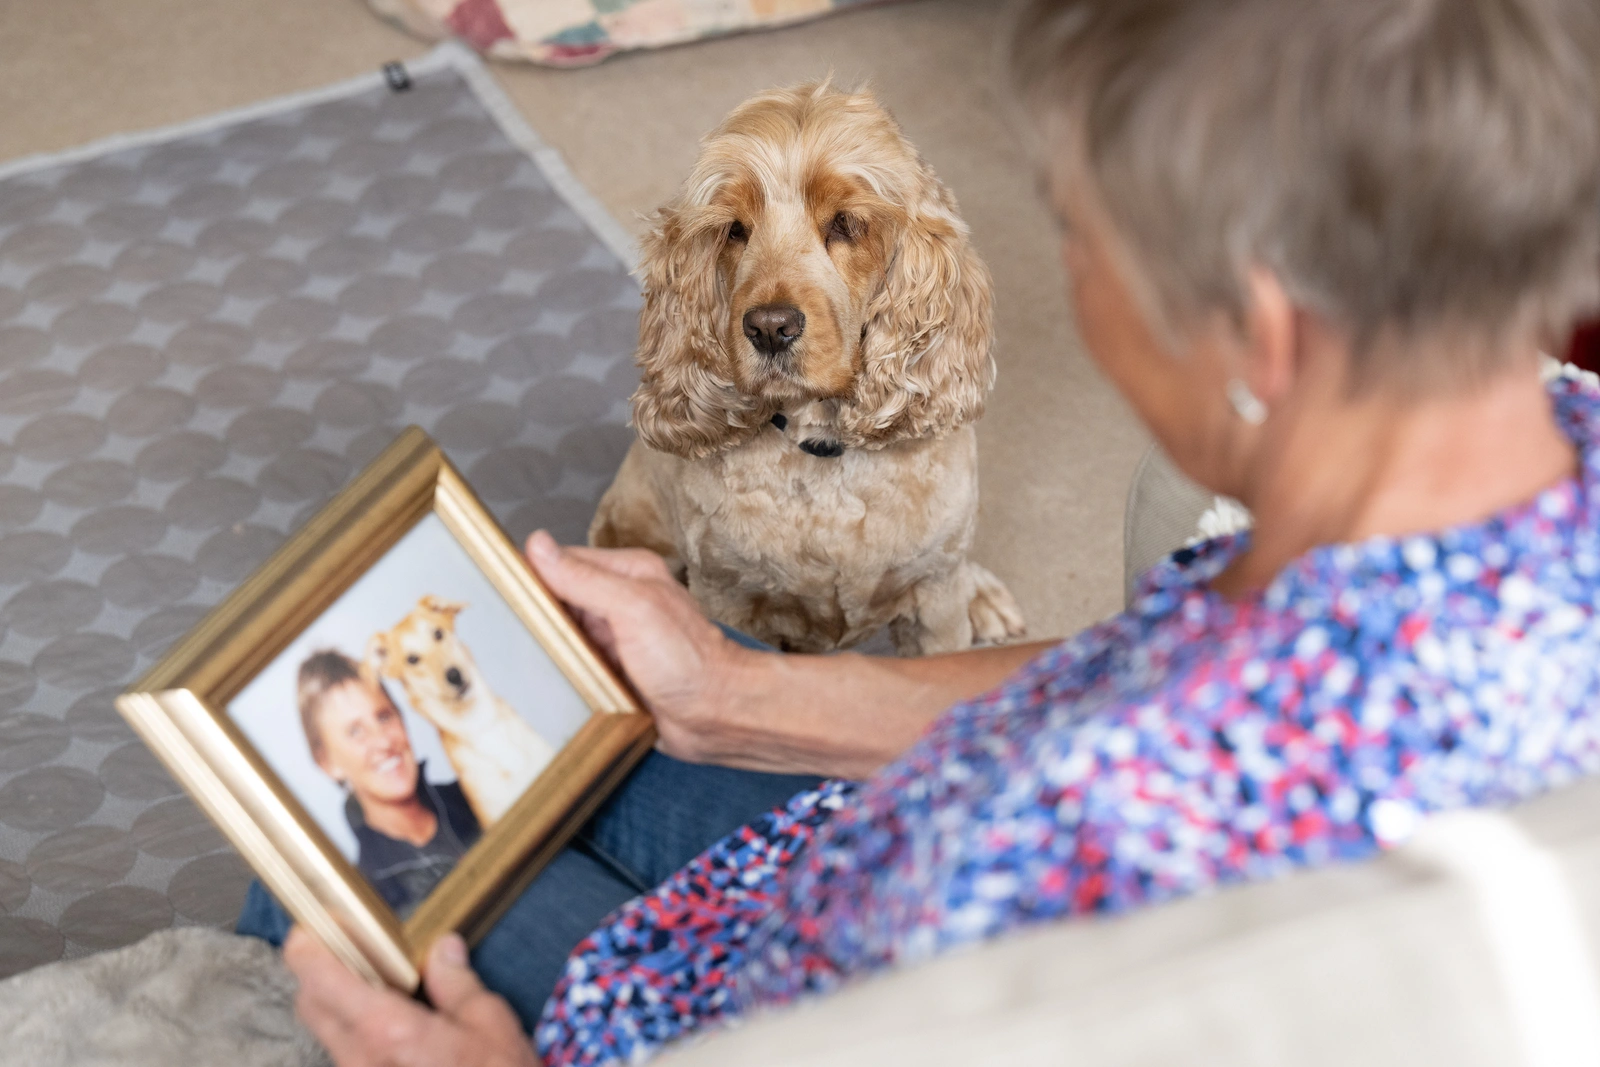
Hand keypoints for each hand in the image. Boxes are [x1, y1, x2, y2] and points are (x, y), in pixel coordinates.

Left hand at [284, 928, 537, 1066]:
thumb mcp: (490, 1024)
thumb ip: (457, 983)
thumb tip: (443, 949)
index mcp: (388, 1032)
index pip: (320, 981)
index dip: (307, 949)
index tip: (311, 928)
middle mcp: (360, 1061)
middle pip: (311, 1005)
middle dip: (319, 971)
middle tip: (351, 950)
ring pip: (329, 1033)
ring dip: (342, 1006)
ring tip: (384, 989)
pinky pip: (349, 1056)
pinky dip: (360, 1034)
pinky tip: (396, 1029)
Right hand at [525, 530, 745, 762]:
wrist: (717, 717)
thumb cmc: (689, 661)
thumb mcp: (633, 608)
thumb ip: (584, 578)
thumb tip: (538, 546)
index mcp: (626, 575)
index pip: (561, 563)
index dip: (529, 576)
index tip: (496, 590)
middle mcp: (617, 604)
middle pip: (555, 601)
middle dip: (532, 617)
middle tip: (503, 632)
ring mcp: (613, 640)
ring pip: (558, 637)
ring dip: (542, 649)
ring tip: (517, 660)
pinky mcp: (610, 674)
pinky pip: (570, 668)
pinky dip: (556, 675)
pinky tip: (541, 683)